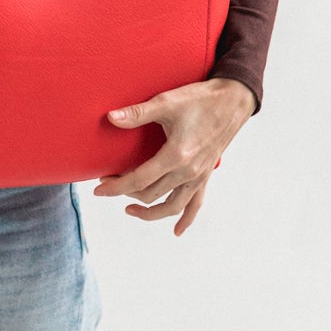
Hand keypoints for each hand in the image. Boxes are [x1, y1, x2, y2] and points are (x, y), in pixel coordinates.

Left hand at [94, 77, 255, 234]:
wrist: (232, 100)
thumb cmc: (200, 99)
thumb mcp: (166, 102)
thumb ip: (137, 113)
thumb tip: (110, 117)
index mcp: (176, 155)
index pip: (138, 180)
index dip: (116, 186)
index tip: (98, 189)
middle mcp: (188, 172)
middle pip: (151, 194)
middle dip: (125, 192)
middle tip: (108, 183)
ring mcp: (199, 176)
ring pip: (172, 206)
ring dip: (150, 213)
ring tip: (130, 210)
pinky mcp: (206, 176)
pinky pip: (196, 205)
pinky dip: (186, 219)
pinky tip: (177, 231)